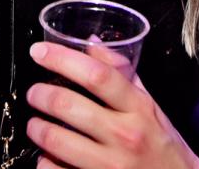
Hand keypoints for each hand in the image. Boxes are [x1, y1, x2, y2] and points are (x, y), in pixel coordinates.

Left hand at [26, 42, 198, 168]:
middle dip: (40, 95)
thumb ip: (123, 74)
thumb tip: (93, 43)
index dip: (63, 59)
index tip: (40, 52)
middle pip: (68, 105)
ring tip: (36, 125)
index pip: (97, 74)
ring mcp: (110, 165)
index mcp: (139, 108)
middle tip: (35, 93)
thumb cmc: (163, 147)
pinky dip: (45, 161)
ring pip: (55, 140)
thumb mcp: (151, 106)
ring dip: (37, 129)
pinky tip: (48, 156)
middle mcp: (124, 135)